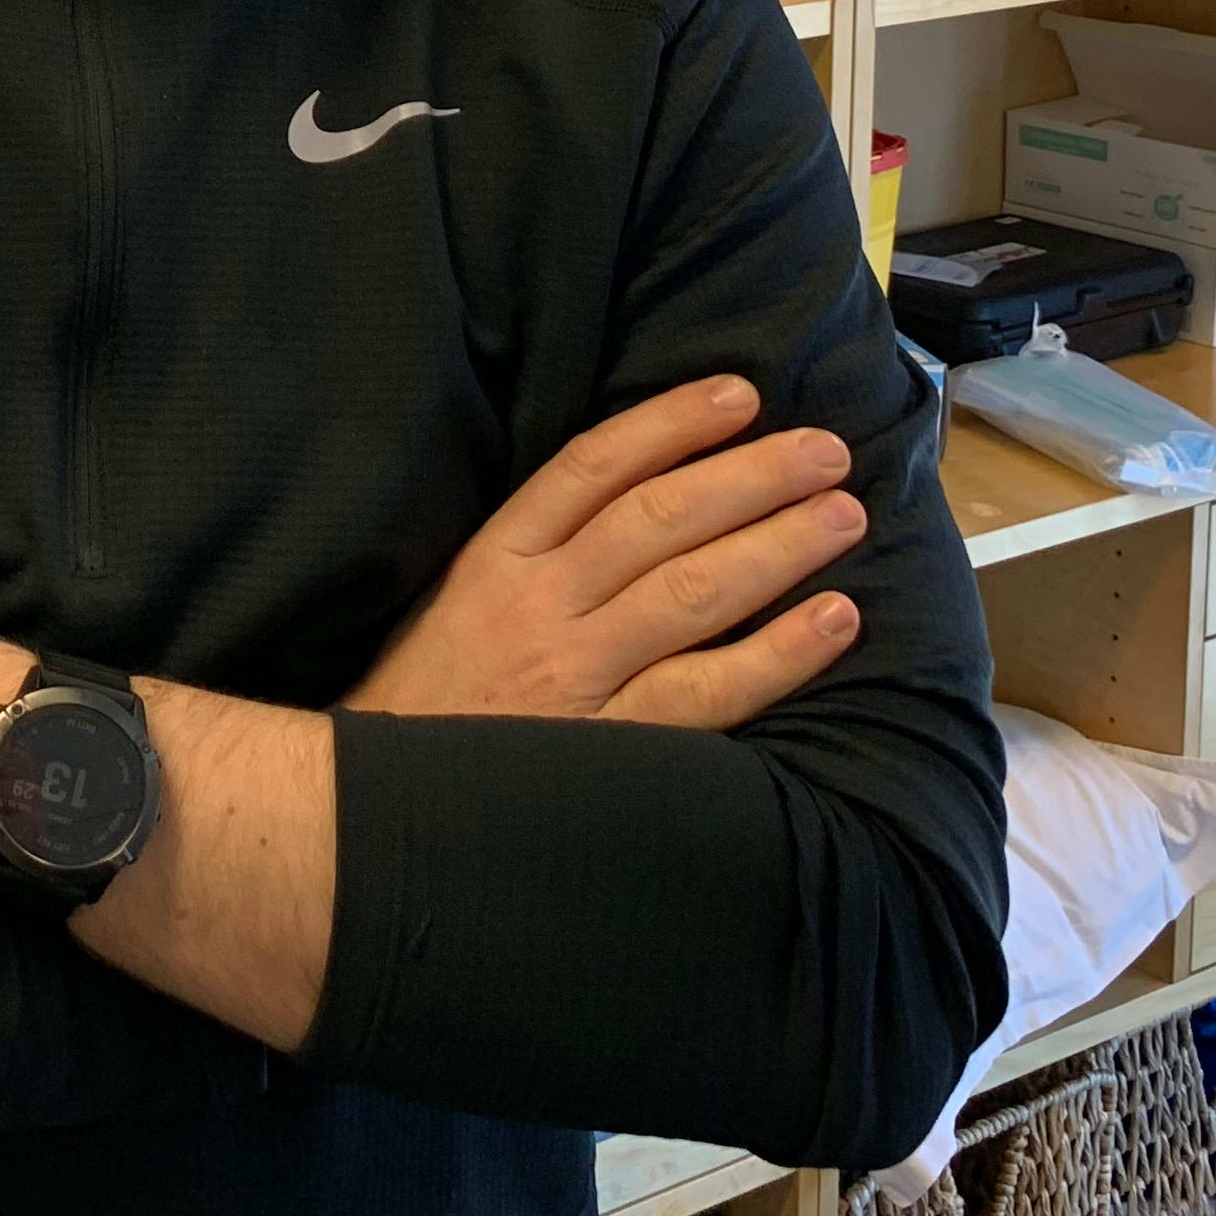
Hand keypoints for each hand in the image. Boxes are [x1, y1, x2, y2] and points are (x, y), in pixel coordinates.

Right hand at [343, 376, 866, 729]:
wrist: (373, 820)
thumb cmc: (424, 707)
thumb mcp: (454, 605)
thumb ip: (532, 558)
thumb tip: (639, 501)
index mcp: (494, 560)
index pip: (592, 467)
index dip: (672, 423)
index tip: (740, 395)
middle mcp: (536, 606)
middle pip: (659, 519)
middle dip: (752, 476)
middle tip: (826, 451)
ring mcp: (575, 678)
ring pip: (692, 592)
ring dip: (779, 547)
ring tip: (842, 517)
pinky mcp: (610, 748)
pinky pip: (708, 691)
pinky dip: (778, 654)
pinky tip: (833, 621)